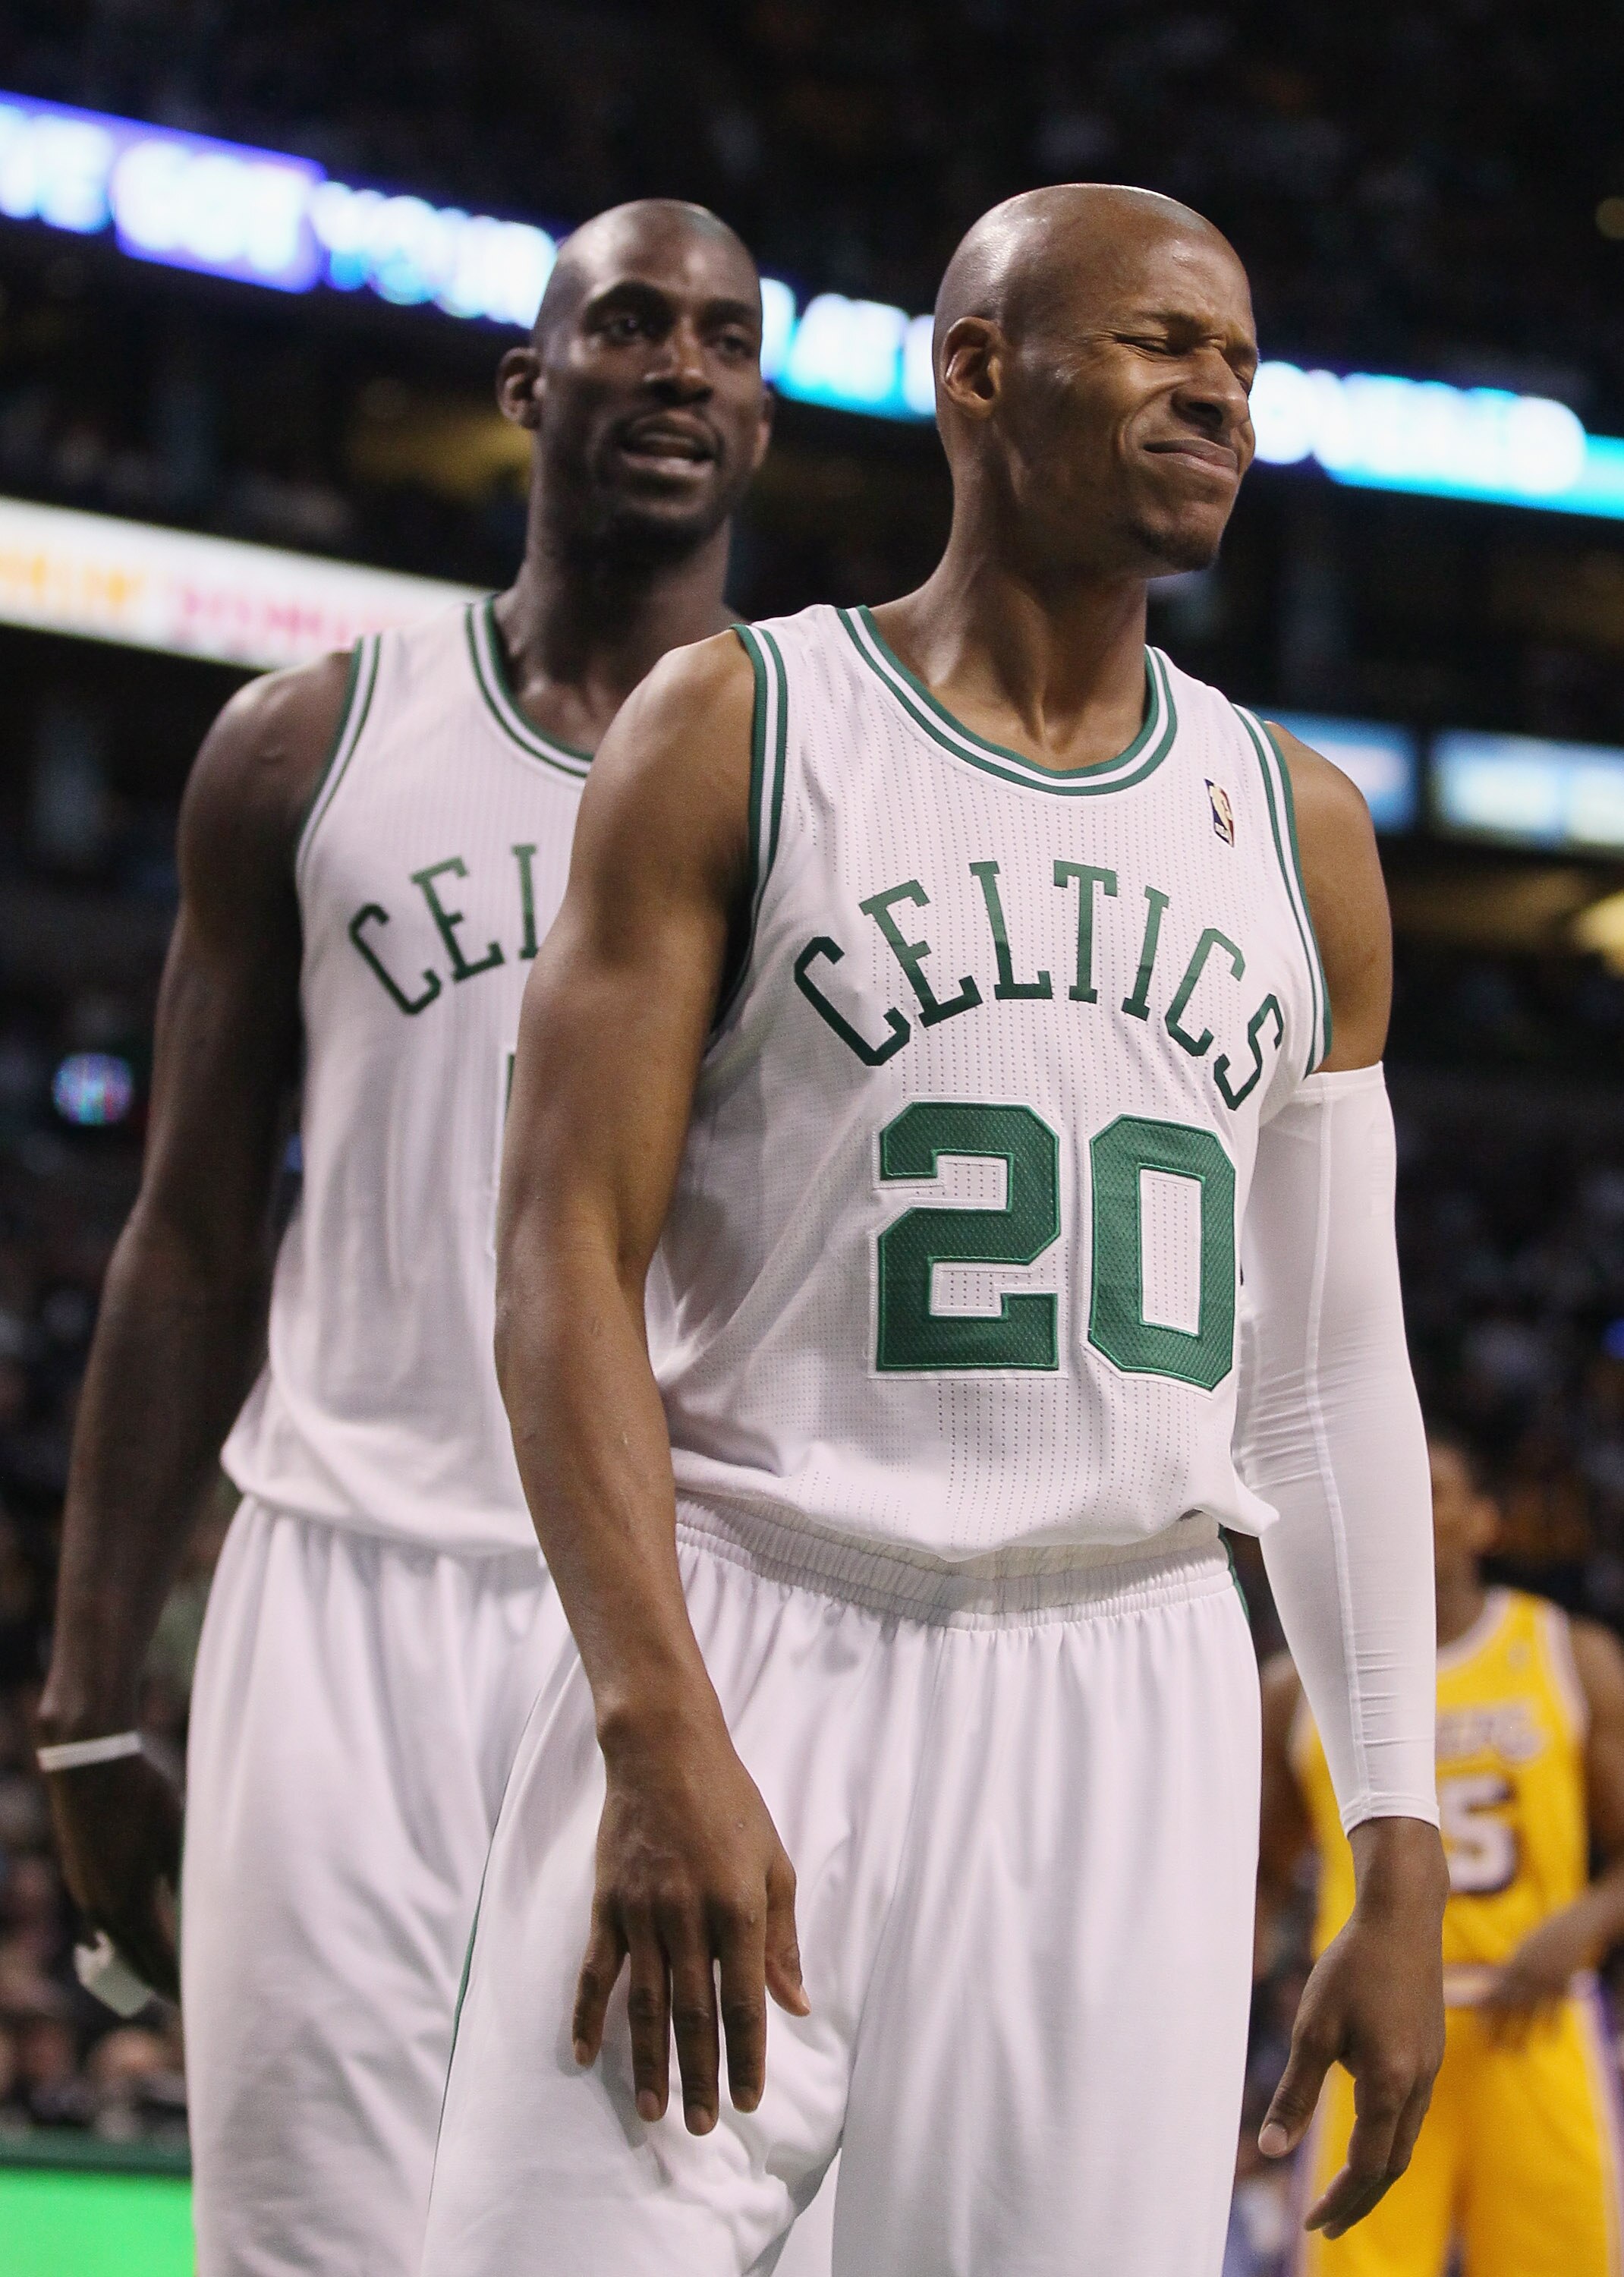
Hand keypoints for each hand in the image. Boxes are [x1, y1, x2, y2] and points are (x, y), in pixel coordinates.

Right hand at [44, 1753, 182, 2001]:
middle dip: (161, 1982)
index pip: (160, 1966)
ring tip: (167, 1966)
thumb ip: (189, 1880)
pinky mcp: (78, 1880)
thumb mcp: (175, 1839)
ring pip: (115, 1946)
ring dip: (139, 1960)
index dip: (182, 1988)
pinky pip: (100, 1924)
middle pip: (135, 1964)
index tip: (203, 2002)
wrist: (89, 1767)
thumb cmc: (142, 1798)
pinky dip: (122, 1936)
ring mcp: (85, 1897)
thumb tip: (209, 1912)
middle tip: (191, 1993)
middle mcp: (102, 1912)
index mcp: (130, 1907)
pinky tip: (136, 1931)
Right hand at [572, 1705, 807, 2135]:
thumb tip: (796, 2004)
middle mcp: (689, 1917)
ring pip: (644, 2004)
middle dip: (700, 2075)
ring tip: (653, 2112)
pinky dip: (587, 2015)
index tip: (748, 2101)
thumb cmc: (730, 1804)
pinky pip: (594, 1970)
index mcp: (738, 1908)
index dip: (747, 2057)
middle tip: (702, 2127)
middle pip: (693, 2014)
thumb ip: (782, 1937)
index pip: (743, 2002)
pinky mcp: (607, 1903)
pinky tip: (585, 2054)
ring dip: (649, 2062)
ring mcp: (643, 1912)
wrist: (664, 1751)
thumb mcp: (774, 1862)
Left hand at [1260, 1816, 1446, 2239]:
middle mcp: (1418, 2085)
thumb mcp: (1313, 2028)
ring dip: (1374, 2173)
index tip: (1312, 2224)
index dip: (1339, 2201)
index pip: (1366, 2167)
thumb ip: (1295, 2093)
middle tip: (1326, 2226)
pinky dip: (1386, 2139)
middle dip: (1358, 2201)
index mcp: (1389, 2084)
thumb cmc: (1351, 1967)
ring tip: (1341, 2192)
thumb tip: (1269, 2150)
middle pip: (1391, 2165)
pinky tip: (1363, 2131)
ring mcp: (1430, 2069)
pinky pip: (1410, 2112)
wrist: (1402, 1917)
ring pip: (1404, 2140)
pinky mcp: (1429, 2052)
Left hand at [1478, 1903, 1595, 2044]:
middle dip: (1499, 2028)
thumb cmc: (1543, 1940)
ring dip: (1522, 2034)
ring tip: (1514, 2053)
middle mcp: (1527, 1974)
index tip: (1477, 2028)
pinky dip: (1551, 2027)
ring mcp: (1546, 1981)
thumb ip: (1509, 1971)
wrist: (1573, 1928)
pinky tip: (1546, 2041)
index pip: (1495, 1992)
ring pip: (1531, 2013)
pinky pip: (1556, 2010)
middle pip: (1510, 2006)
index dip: (1485, 2011)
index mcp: (1513, 1964)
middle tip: (1490, 2048)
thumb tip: (1494, 1988)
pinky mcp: (1563, 1986)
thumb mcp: (1522, 1951)